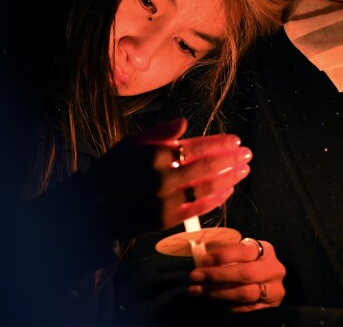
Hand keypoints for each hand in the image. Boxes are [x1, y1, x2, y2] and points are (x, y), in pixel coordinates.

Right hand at [93, 119, 251, 236]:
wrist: (95, 206)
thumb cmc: (114, 169)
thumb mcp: (131, 142)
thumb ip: (160, 132)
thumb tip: (184, 122)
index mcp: (155, 155)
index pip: (196, 146)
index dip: (219, 143)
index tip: (235, 140)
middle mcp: (163, 178)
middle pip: (207, 166)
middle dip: (231, 159)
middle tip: (247, 154)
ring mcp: (166, 200)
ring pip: (207, 187)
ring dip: (230, 177)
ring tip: (244, 170)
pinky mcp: (166, 220)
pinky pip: (198, 208)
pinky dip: (216, 199)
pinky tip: (229, 190)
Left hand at [186, 238, 285, 311]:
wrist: (268, 282)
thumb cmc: (248, 263)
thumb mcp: (240, 254)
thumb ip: (225, 254)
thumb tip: (200, 257)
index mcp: (266, 250)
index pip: (245, 250)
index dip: (223, 255)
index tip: (204, 261)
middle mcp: (274, 269)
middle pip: (246, 273)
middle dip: (218, 275)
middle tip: (196, 277)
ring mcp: (274, 290)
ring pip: (245, 293)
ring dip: (218, 293)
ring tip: (198, 291)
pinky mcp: (270, 307)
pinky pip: (245, 308)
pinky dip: (225, 305)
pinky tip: (211, 301)